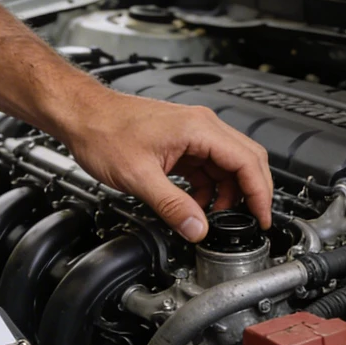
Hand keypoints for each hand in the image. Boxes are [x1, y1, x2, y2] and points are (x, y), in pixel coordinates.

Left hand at [60, 92, 273, 241]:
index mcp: (198, 129)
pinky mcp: (181, 142)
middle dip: (251, 193)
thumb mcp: (139, 177)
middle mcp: (201, 127)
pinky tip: (195, 205)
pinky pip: (208, 167)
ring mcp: (193, 133)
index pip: (247, 161)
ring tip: (214, 218)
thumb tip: (197, 229)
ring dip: (227, 194)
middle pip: (246, 160)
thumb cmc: (104, 131)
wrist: (82, 115)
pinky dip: (208, 188)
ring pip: (227, 166)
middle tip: (251, 221)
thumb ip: (172, 206)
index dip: (260, 194)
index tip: (262, 217)